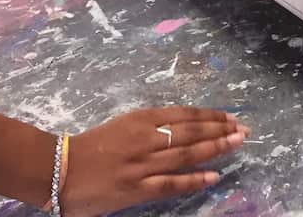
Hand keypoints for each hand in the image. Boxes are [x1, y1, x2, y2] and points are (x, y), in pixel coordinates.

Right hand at [61, 107, 247, 216]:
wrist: (59, 169)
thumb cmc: (92, 147)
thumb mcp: (124, 124)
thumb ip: (152, 124)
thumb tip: (185, 125)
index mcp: (141, 118)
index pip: (184, 115)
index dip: (210, 116)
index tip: (230, 117)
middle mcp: (145, 137)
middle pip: (190, 131)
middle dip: (219, 130)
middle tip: (243, 129)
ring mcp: (141, 164)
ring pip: (185, 154)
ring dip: (214, 148)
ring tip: (236, 144)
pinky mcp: (136, 188)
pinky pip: (170, 183)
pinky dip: (193, 179)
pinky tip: (214, 176)